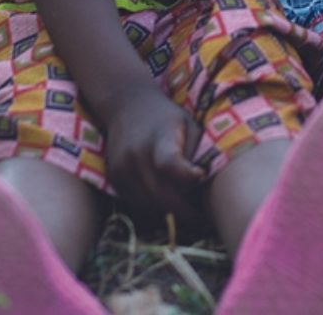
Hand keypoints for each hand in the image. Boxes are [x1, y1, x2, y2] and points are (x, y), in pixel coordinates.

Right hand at [99, 89, 205, 226]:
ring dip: (168, 213)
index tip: (201, 176)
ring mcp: (122, 169)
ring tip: (187, 211)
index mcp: (159, 139)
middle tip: (202, 218)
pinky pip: (135, 204)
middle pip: (160, 195)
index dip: (187, 177)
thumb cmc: (167, 117)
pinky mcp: (115, 178)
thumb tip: (207, 183)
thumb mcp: (189, 125)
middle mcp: (136, 155)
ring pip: (148, 206)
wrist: (126, 104)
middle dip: (184, 212)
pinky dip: (152, 209)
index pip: (169, 164)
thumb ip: (198, 151)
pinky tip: (167, 204)